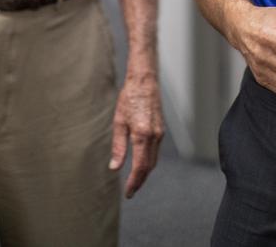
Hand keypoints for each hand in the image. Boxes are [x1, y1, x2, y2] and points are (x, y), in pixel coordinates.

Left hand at [109, 71, 163, 197]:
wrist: (144, 82)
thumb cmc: (129, 98)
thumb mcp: (119, 122)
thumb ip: (118, 147)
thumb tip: (115, 167)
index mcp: (142, 134)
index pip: (140, 166)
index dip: (134, 182)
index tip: (128, 192)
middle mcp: (154, 136)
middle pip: (149, 167)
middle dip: (140, 181)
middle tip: (130, 191)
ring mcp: (160, 133)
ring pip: (154, 160)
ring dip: (145, 173)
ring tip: (134, 182)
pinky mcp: (161, 130)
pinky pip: (156, 152)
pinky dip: (149, 162)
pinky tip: (141, 165)